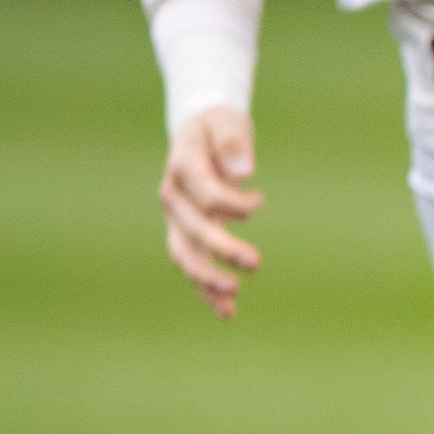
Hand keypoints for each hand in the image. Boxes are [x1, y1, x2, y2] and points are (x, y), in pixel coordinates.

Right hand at [158, 105, 262, 314]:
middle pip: (192, 230)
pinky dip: (205, 288)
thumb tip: (244, 171)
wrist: (198, 131)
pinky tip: (226, 310)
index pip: (206, 194)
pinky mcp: (187, 231)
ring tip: (231, 304)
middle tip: (255, 264)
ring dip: (206, 279)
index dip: (235, 203)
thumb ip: (233, 143)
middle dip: (221, 250)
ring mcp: (176, 217)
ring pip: (184, 254)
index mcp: (182, 168)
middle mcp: (173, 196)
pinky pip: (192, 262)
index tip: (259, 200)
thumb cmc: (218, 126)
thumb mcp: (227, 123)